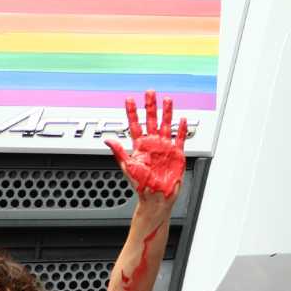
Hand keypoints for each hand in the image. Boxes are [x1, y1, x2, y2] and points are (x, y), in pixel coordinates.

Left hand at [105, 91, 187, 218]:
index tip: (129, 100)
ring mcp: (164, 147)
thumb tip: (108, 140)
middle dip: (150, 106)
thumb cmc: (141, 185)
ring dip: (166, 112)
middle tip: (149, 93)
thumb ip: (119, 151)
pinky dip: (181, 129)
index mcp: (140, 146)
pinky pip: (179, 138)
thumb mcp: (128, 167)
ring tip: (167, 100)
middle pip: (151, 120)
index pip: (135, 124)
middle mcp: (152, 144)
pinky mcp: (176, 153)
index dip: (132, 112)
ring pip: (165, 125)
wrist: (156, 197)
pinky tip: (182, 119)